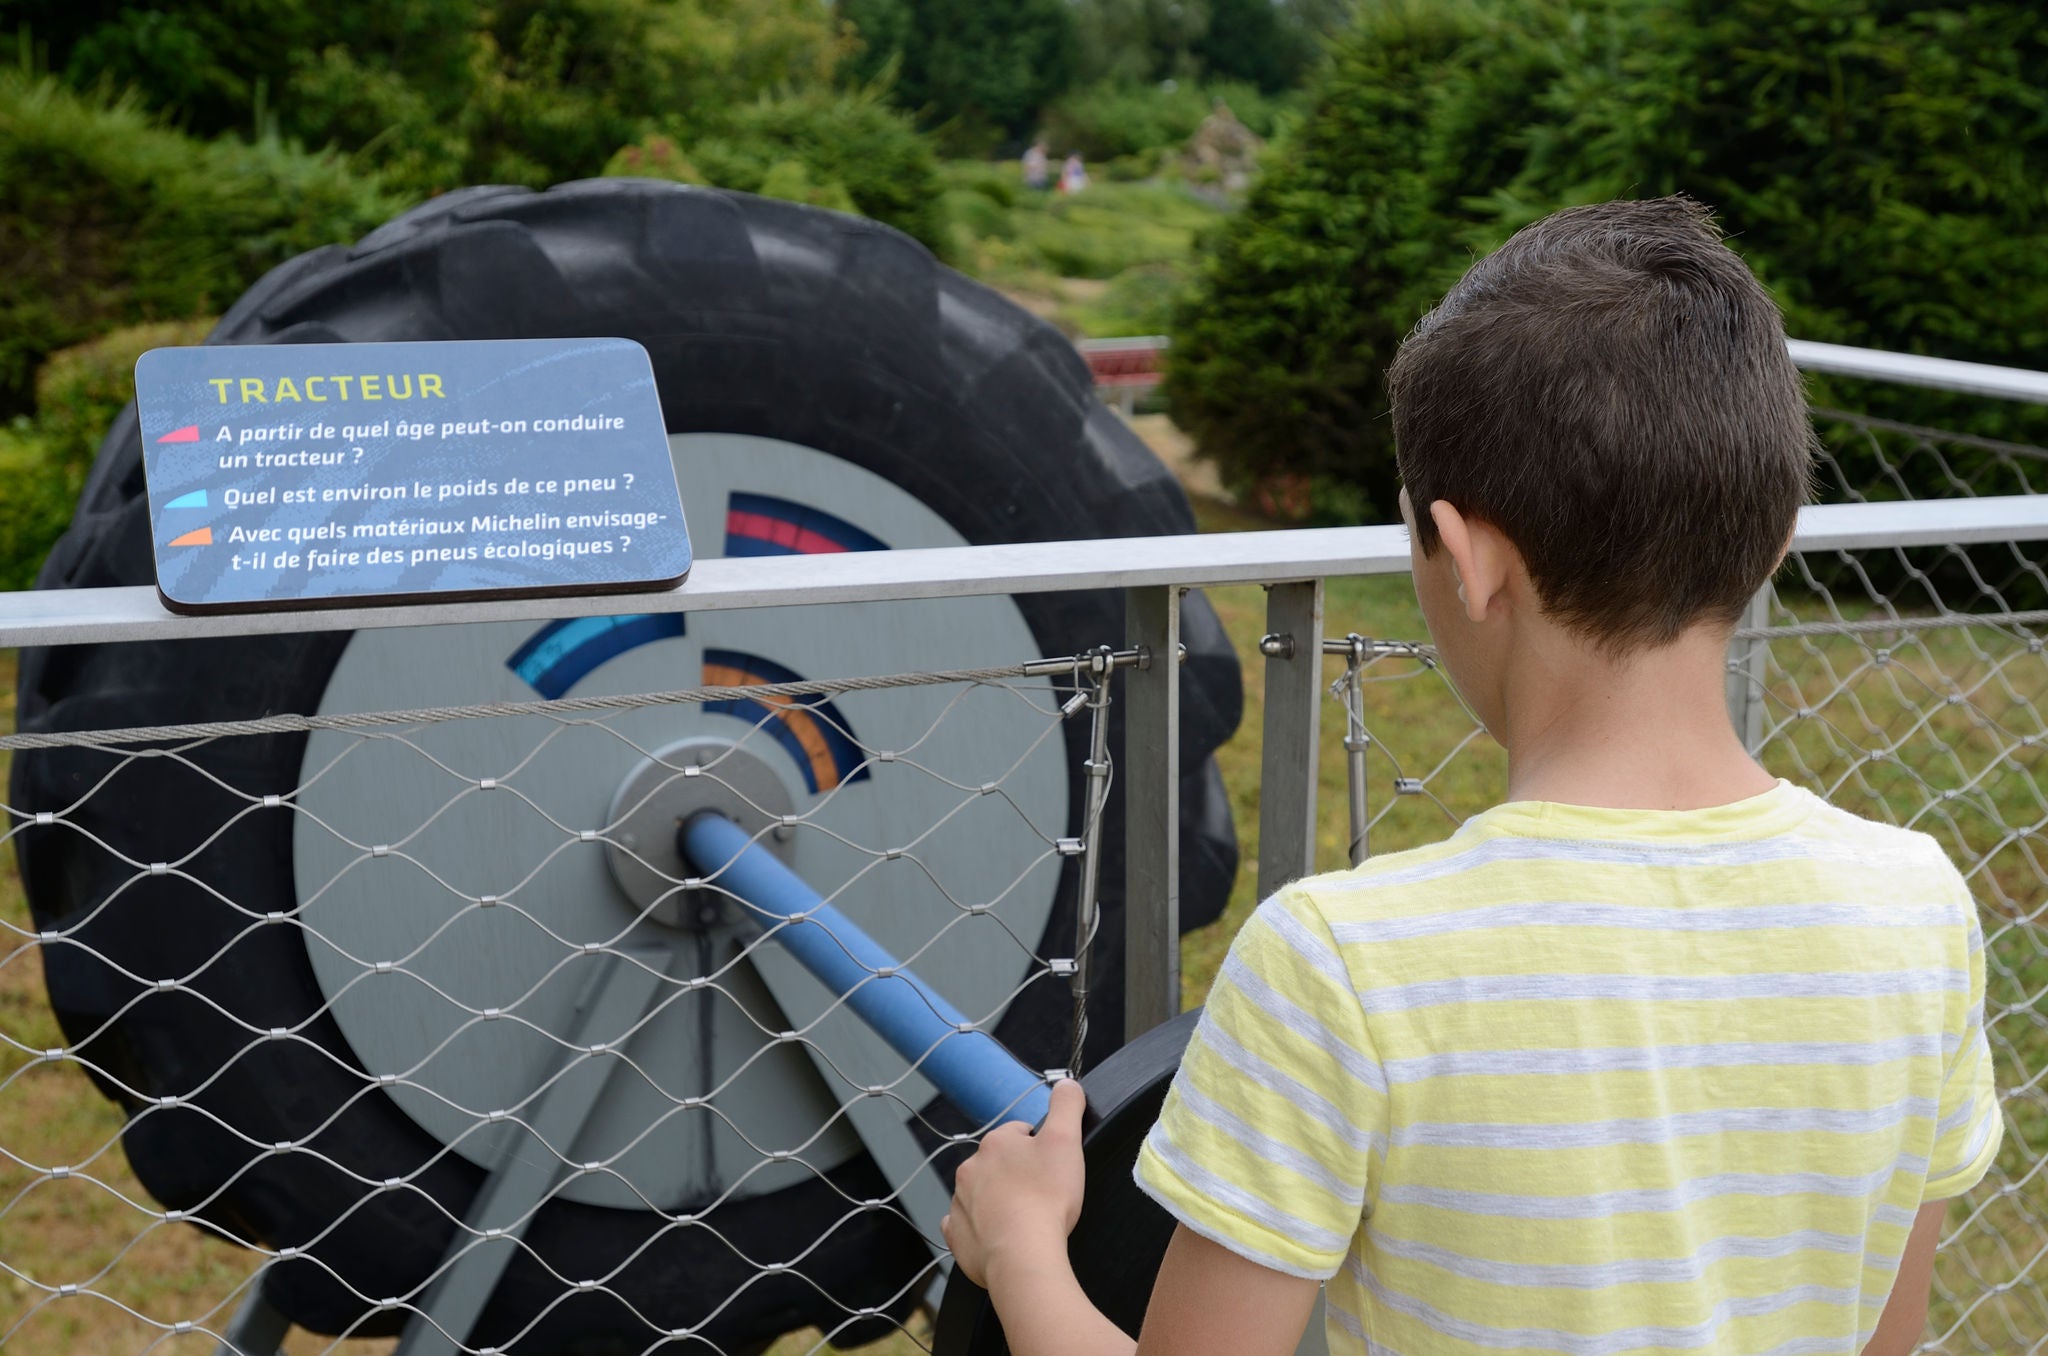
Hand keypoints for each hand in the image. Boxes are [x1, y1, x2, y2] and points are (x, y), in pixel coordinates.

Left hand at [942, 1080, 1087, 1289]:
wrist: (1023, 1255)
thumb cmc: (1046, 1197)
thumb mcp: (1066, 1141)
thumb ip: (1067, 1105)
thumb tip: (1066, 1084)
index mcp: (995, 1144)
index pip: (1018, 1133)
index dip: (1039, 1149)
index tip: (1052, 1168)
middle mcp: (970, 1169)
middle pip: (998, 1164)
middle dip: (1017, 1174)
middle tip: (1043, 1194)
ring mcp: (960, 1203)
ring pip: (981, 1193)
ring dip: (999, 1200)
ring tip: (1025, 1218)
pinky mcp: (956, 1235)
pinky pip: (965, 1226)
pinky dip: (980, 1228)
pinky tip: (999, 1236)